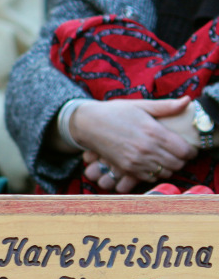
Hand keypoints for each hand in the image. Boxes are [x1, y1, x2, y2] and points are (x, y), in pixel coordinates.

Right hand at [73, 98, 195, 191]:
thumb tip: (187, 101)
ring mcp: (136, 160)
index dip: (190, 151)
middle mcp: (147, 148)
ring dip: (168, 167)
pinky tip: (151, 163)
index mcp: (154, 131)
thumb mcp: (140, 105)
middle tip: (176, 153)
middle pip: (177, 163)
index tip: (187, 147)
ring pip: (165, 172)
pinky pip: (150, 178)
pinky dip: (154, 173)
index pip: (185, 151)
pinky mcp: (126, 168)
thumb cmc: (115, 112)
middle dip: (181, 159)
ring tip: (164, 158)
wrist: (87, 123)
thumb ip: (166, 106)